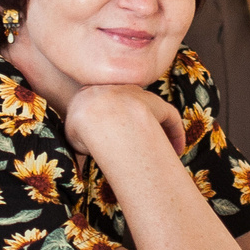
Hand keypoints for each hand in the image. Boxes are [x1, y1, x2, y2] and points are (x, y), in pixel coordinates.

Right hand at [62, 85, 185, 160]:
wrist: (97, 115)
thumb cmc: (81, 128)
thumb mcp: (72, 130)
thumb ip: (80, 138)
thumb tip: (81, 160)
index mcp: (96, 92)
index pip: (107, 103)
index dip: (112, 119)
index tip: (114, 136)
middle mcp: (120, 89)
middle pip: (130, 103)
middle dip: (134, 120)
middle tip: (137, 142)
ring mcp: (140, 95)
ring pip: (153, 110)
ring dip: (157, 128)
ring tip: (163, 149)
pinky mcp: (157, 104)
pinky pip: (170, 117)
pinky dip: (175, 133)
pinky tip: (178, 150)